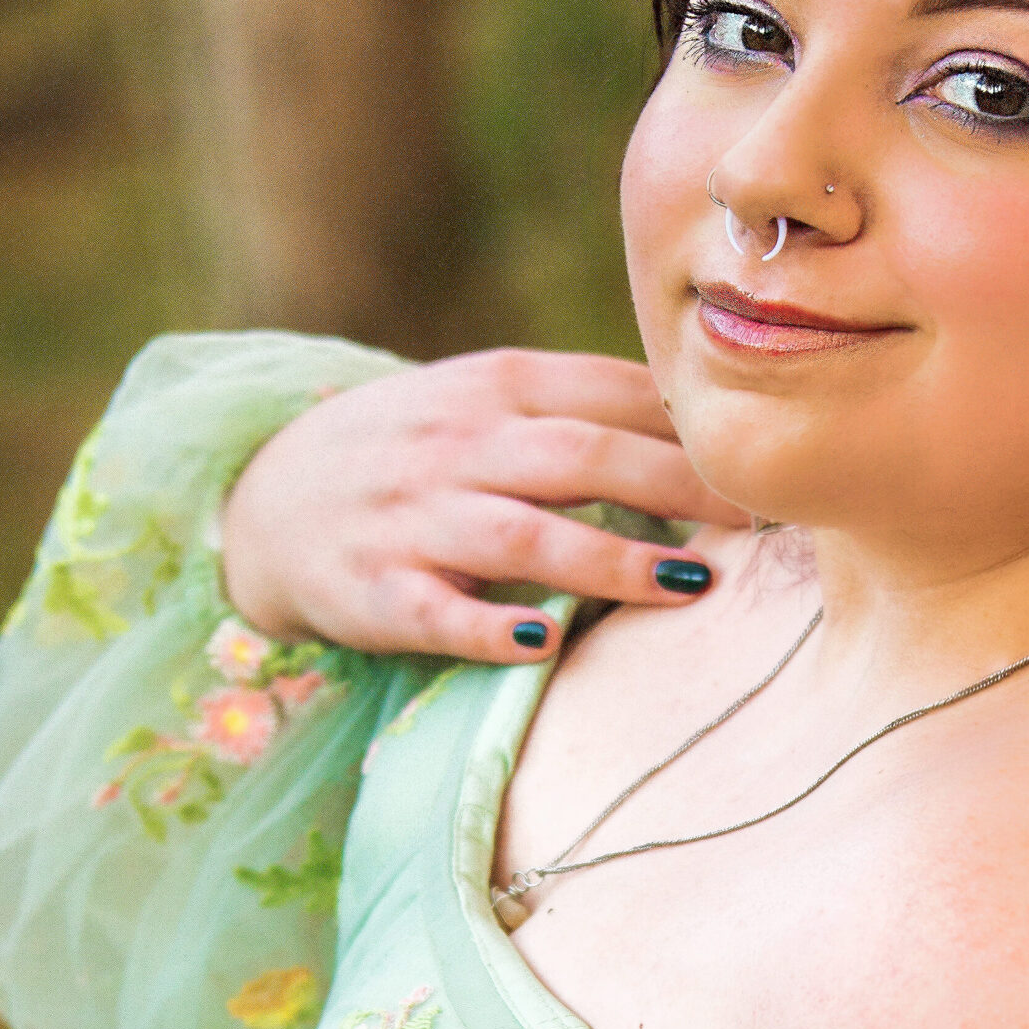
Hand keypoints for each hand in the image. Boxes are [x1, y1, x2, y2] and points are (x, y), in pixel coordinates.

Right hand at [218, 348, 747, 661]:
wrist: (263, 498)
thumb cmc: (414, 452)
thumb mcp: (485, 402)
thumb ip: (582, 405)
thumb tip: (710, 422)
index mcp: (495, 387)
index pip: (608, 393)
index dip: (690, 425)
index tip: (764, 456)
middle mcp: (456, 445)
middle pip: (583, 456)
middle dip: (678, 486)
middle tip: (759, 521)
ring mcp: (413, 519)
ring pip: (523, 533)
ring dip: (610, 558)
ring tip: (689, 583)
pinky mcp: (376, 592)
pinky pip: (438, 611)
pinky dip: (489, 627)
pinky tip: (542, 642)